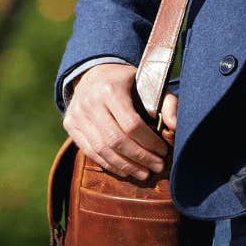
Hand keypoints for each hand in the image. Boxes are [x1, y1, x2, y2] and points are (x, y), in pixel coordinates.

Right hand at [62, 62, 172, 183]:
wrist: (93, 72)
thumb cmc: (127, 82)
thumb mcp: (149, 84)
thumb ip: (167, 103)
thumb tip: (175, 126)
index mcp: (110, 89)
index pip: (131, 124)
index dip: (149, 142)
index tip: (163, 151)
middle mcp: (90, 102)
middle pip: (116, 140)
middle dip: (139, 158)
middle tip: (157, 167)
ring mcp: (77, 114)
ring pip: (102, 149)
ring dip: (125, 166)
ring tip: (144, 173)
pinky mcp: (70, 124)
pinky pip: (90, 151)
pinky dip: (109, 164)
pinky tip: (125, 171)